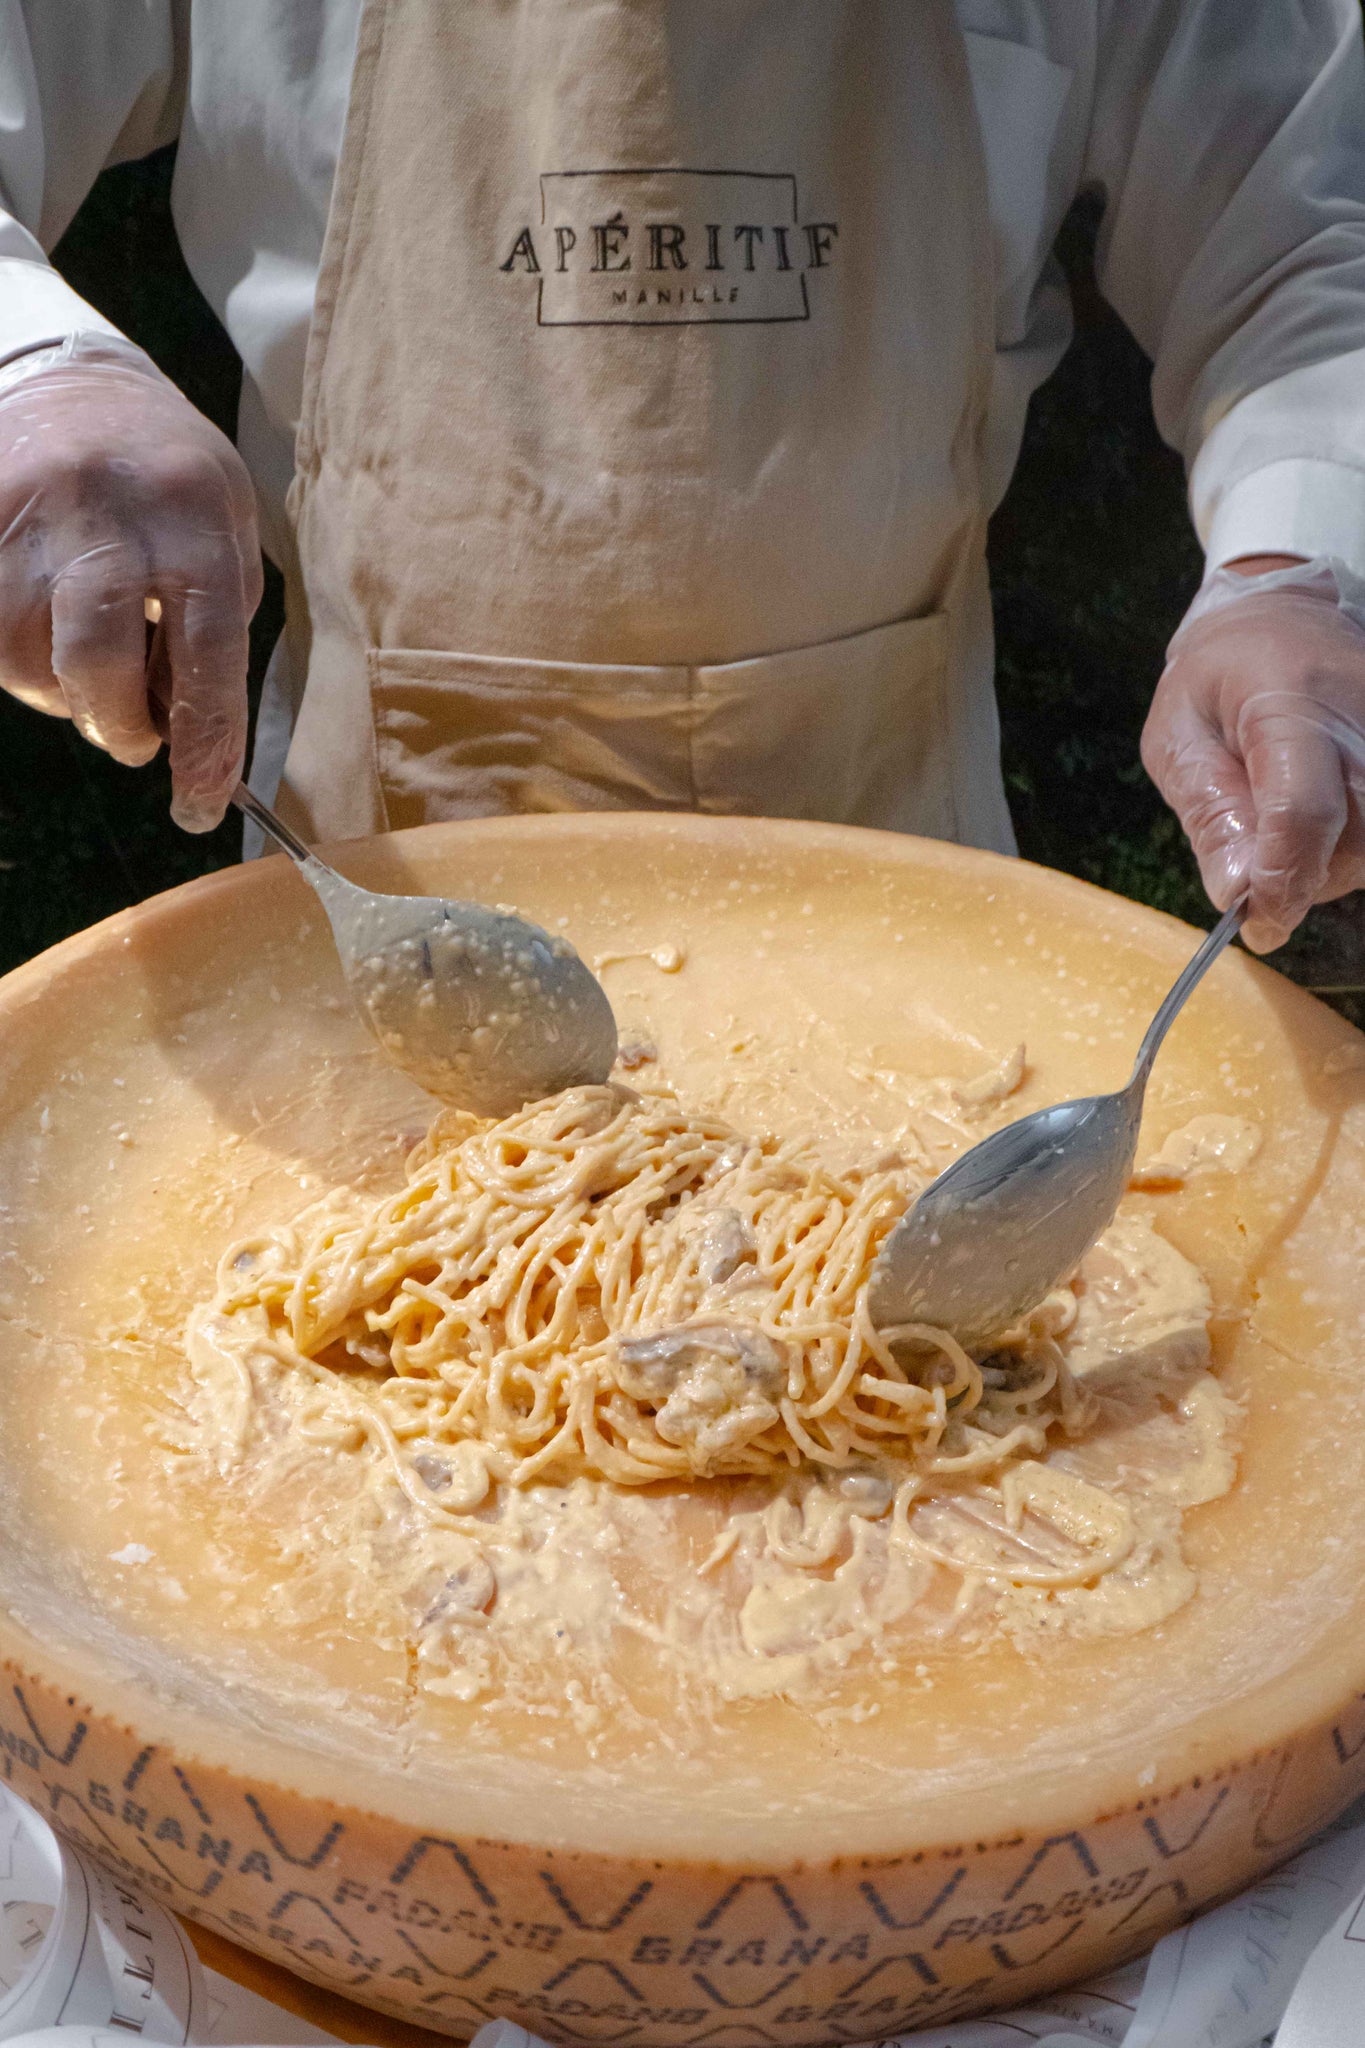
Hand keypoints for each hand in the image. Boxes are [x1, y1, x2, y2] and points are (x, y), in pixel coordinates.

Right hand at [0, 334, 261, 831]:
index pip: (206, 656)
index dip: (204, 744)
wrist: (71, 380)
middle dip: (117, 725)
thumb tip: (193, 727)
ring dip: (62, 692)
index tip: (200, 802)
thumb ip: (214, 621)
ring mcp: (26, 519)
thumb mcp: (224, 528)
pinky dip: (20, 660)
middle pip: (96, 661)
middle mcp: (106, 516)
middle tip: (134, 737)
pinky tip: (45, 636)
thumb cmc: (167, 475)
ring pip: (26, 659)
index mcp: (192, 519)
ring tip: (87, 666)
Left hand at [1142, 558, 1364, 951]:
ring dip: (1329, 864)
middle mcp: (1362, 718)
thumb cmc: (1216, 677)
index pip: (1304, 812)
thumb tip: (1235, 893)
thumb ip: (1208, 815)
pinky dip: (1351, 846)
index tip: (1257, 923)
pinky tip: (1319, 823)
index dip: (1282, 882)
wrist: (1282, 616)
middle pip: (1355, 840)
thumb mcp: (1179, 738)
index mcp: (1290, 704)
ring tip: (1284, 828)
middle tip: (1258, 867)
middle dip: (1304, 877)